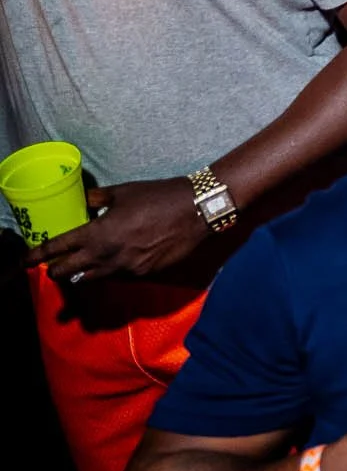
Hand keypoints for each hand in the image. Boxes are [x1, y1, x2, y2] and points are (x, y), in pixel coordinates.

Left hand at [27, 178, 214, 280]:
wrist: (196, 210)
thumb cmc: (158, 196)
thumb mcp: (123, 192)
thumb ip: (97, 200)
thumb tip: (83, 205)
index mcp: (97, 233)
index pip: (58, 248)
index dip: (38, 255)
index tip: (25, 260)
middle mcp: (106, 256)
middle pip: (67, 272)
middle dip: (55, 270)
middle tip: (52, 267)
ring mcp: (124, 268)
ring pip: (90, 279)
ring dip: (82, 273)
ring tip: (81, 267)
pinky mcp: (142, 275)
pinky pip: (117, 277)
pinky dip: (110, 271)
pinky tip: (116, 261)